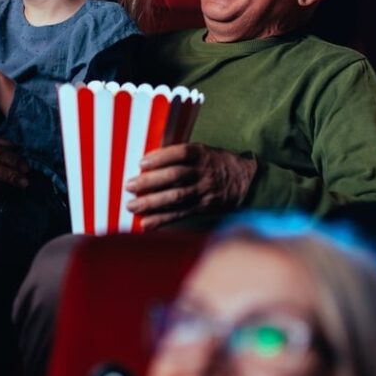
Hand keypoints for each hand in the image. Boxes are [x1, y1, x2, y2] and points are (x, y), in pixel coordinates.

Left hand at [124, 143, 256, 229]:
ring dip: (151, 203)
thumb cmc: (216, 163)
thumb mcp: (203, 151)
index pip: (180, 153)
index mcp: (202, 154)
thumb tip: (147, 161)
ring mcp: (204, 191)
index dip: (161, 157)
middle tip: (130, 186)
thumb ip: (180, 156)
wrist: (246, 181)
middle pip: (175, 176)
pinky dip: (162, 220)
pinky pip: (180, 214)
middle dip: (150, 182)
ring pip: (176, 197)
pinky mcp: (203, 207)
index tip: (142, 162)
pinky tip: (146, 224)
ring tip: (132, 206)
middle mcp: (203, 173)